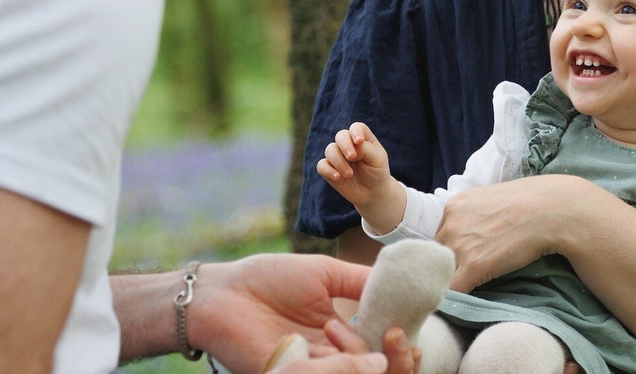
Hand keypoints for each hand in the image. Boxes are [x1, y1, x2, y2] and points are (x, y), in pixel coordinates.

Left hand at [187, 254, 418, 373]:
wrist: (222, 293)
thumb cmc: (269, 279)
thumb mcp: (325, 274)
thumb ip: (361, 282)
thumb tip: (401, 286)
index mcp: (343, 335)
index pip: (383, 351)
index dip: (402, 349)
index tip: (409, 333)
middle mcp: (332, 358)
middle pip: (378, 372)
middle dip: (397, 361)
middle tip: (398, 338)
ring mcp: (313, 370)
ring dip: (360, 355)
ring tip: (337, 326)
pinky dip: (339, 362)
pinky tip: (332, 331)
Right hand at [318, 122, 393, 207]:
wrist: (373, 193)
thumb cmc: (377, 172)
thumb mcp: (378, 159)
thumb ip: (365, 149)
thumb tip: (352, 146)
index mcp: (363, 139)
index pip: (356, 128)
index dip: (356, 132)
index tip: (359, 142)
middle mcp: (348, 145)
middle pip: (341, 135)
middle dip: (345, 145)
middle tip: (352, 157)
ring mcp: (338, 157)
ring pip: (330, 150)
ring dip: (339, 161)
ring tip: (350, 174)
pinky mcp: (329, 170)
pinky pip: (321, 165)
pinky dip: (328, 170)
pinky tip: (338, 177)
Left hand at [435, 175, 581, 291]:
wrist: (549, 210)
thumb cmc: (529, 202)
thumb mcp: (490, 199)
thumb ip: (473, 215)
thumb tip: (473, 233)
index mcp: (454, 206)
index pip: (441, 236)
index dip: (452, 250)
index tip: (463, 258)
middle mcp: (450, 224)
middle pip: (438, 254)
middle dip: (450, 264)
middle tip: (469, 272)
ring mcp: (459, 246)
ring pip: (443, 273)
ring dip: (454, 281)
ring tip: (472, 285)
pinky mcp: (473, 267)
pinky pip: (452, 290)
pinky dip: (456, 299)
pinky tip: (466, 303)